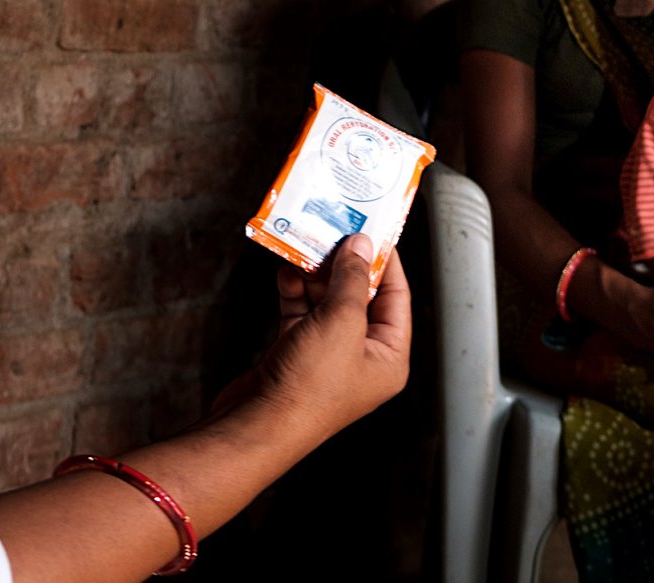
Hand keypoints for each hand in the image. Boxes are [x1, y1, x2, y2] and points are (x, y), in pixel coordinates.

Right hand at [241, 234, 411, 439]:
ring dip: (315, 274)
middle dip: (343, 263)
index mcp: (389, 357)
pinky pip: (302, 313)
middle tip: (332, 229)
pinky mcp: (297, 353)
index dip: (385, 260)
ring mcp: (328, 356)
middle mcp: (362, 357)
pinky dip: (295, 292)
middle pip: (360, 296)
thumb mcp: (341, 323)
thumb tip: (360, 245)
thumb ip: (351, 279)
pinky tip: (286, 272)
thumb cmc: (308, 387)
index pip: (397, 297)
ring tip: (305, 243)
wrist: (257, 424)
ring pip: (327, 302)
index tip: (372, 228)